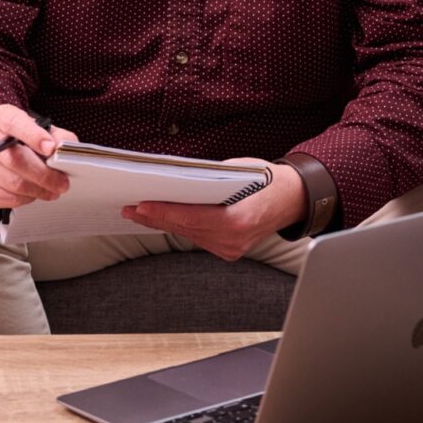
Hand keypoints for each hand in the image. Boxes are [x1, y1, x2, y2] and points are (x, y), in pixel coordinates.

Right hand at [0, 104, 78, 210]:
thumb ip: (58, 136)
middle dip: (43, 175)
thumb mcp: (42, 130)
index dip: (33, 136)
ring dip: (37, 191)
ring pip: (12, 183)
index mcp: (0, 118)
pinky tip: (32, 193)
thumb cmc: (23, 139)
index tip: (51, 149)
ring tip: (51, 190)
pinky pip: (4, 198)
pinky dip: (24, 200)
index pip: (14, 123)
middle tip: (62, 183)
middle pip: (14, 159)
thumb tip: (64, 149)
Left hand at [121, 159, 304, 260]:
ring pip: (189, 235)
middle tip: (129, 209)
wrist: (293, 198)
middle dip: (155, 218)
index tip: (140, 206)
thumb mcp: (237, 171)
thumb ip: (207, 180)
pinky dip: (181, 228)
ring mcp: (232, 249)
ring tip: (139, 213)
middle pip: (185, 228)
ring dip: (165, 224)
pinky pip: (199, 238)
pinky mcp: (230, 251)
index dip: (162, 212)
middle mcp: (233, 240)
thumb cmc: (266, 180)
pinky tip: (164, 220)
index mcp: (237, 220)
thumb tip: (174, 180)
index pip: (190, 217)